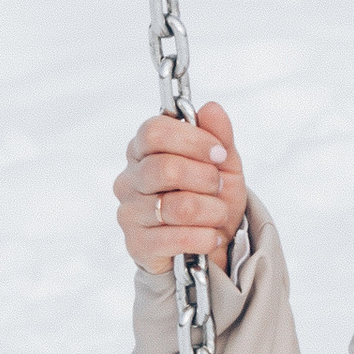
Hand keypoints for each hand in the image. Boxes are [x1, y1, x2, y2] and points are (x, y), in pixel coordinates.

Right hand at [116, 99, 247, 271]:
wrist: (210, 245)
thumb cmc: (210, 197)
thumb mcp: (223, 164)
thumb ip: (219, 135)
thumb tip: (211, 108)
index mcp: (144, 150)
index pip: (154, 131)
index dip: (192, 140)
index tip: (218, 153)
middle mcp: (130, 179)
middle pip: (166, 168)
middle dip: (206, 179)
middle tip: (218, 187)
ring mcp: (130, 212)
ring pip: (178, 206)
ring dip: (212, 211)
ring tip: (217, 214)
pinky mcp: (138, 244)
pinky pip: (178, 238)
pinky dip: (205, 237)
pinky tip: (210, 236)